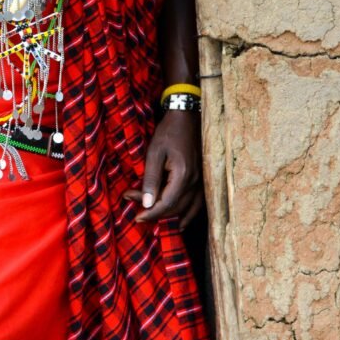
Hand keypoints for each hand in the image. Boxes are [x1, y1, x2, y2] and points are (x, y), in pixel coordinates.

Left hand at [124, 109, 203, 226]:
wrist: (188, 117)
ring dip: (171, 217)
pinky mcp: (203, 179)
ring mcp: (202, 182)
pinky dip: (189, 215)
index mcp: (183, 176)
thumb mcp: (154, 153)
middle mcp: (196, 182)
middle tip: (135, 208)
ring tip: (154, 220)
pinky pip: (199, 204)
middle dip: (155, 212)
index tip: (137, 217)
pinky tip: (181, 223)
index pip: (167, 204)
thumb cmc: (169, 132)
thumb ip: (151, 179)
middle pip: (176, 208)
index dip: (151, 213)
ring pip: (188, 209)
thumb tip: (147, 203)